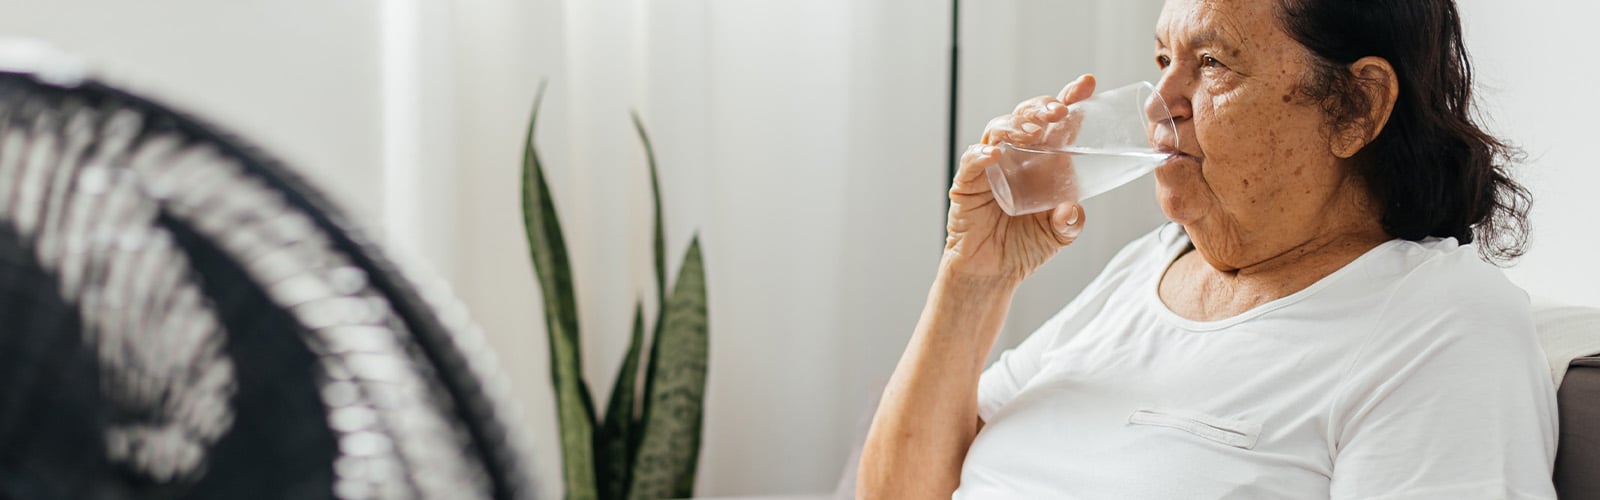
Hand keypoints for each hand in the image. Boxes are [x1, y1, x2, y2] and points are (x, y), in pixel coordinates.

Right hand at [943, 74, 1095, 282]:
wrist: (992, 274)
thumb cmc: (1024, 248)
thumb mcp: (1059, 234)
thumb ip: (1070, 222)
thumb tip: (1071, 209)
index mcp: (1045, 162)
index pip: (1057, 123)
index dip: (1070, 98)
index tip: (1086, 83)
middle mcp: (1018, 157)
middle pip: (1027, 117)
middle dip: (1042, 106)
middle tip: (1058, 110)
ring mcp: (991, 166)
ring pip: (999, 129)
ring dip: (1016, 124)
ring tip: (1032, 132)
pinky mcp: (968, 183)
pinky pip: (972, 161)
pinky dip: (982, 154)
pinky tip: (995, 154)